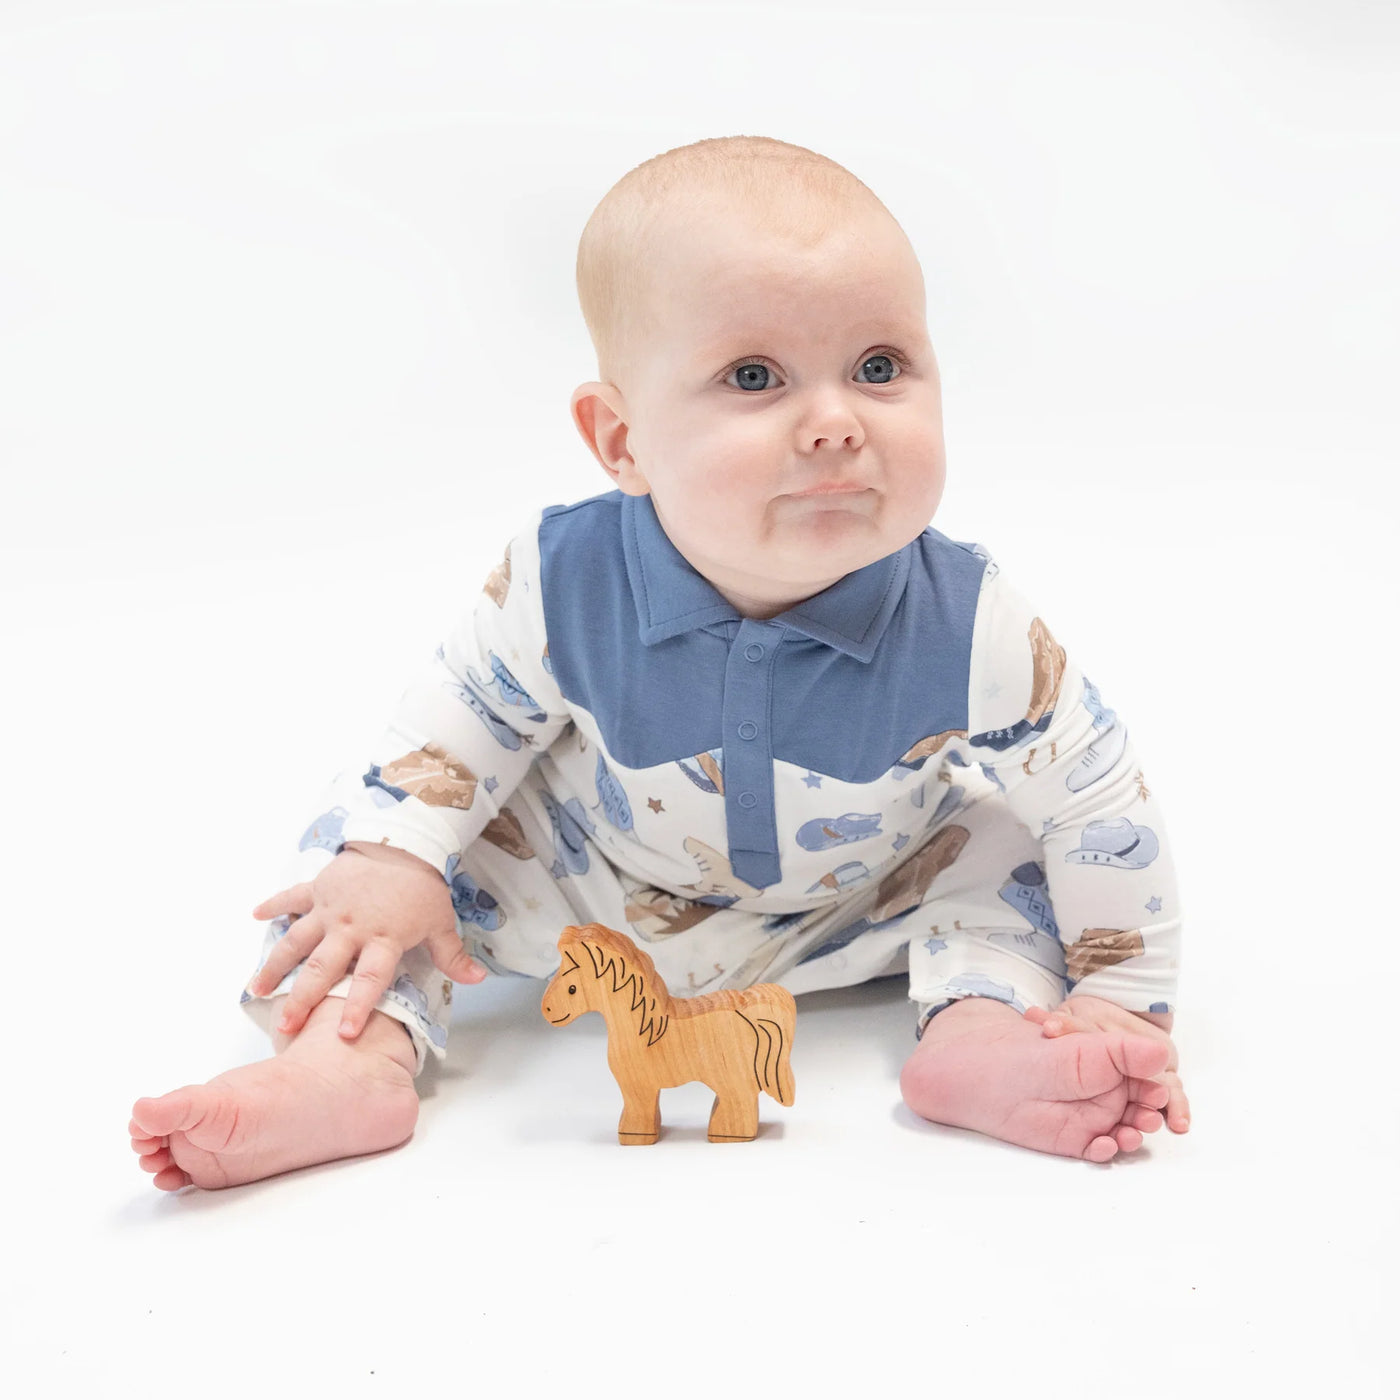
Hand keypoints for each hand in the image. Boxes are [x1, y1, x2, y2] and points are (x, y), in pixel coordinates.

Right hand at [246, 842, 486, 1039]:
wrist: (407, 841)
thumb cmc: (424, 887)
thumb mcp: (441, 923)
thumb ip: (453, 956)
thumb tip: (479, 980)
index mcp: (383, 939)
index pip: (370, 979)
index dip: (358, 1006)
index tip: (345, 1034)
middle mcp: (351, 928)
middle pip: (323, 968)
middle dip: (304, 998)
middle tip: (286, 1025)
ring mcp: (331, 909)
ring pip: (297, 940)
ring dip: (276, 964)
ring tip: (257, 989)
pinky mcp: (320, 887)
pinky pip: (293, 897)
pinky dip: (273, 904)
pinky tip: (254, 915)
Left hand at [1024, 995, 1190, 1134]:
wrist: (998, 1077)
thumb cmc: (1043, 1053)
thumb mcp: (1090, 1046)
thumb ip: (1127, 1051)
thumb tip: (1163, 1053)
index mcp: (1113, 1066)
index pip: (1144, 1079)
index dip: (1154, 1088)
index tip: (1159, 1093)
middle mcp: (1106, 1092)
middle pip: (1140, 1108)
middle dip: (1148, 1115)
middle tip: (1149, 1118)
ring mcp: (1092, 1116)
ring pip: (1124, 1131)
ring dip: (1133, 1135)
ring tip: (1131, 1135)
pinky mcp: (1076, 1139)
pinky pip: (1099, 1149)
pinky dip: (1106, 1150)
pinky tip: (1105, 1145)